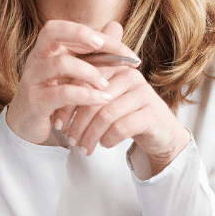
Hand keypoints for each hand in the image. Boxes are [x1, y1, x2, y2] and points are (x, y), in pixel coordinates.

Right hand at [5, 20, 138, 144]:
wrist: (28, 125)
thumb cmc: (54, 94)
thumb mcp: (75, 72)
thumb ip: (95, 51)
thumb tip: (117, 25)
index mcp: (48, 48)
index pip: (72, 29)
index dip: (102, 37)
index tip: (128, 53)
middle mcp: (37, 57)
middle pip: (52, 30)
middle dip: (82, 34)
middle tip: (104, 47)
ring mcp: (34, 78)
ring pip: (61, 63)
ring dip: (90, 72)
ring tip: (106, 85)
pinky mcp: (36, 101)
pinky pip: (63, 93)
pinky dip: (87, 95)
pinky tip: (102, 100)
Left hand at [56, 21, 191, 175]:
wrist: (161, 132)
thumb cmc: (127, 115)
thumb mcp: (106, 101)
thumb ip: (85, 93)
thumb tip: (53, 99)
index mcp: (116, 67)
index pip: (84, 81)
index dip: (68, 103)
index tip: (58, 123)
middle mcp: (131, 76)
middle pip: (93, 99)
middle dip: (77, 123)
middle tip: (70, 140)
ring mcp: (144, 94)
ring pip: (106, 115)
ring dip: (90, 135)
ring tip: (84, 148)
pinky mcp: (152, 114)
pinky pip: (121, 127)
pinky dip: (108, 139)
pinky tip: (104, 144)